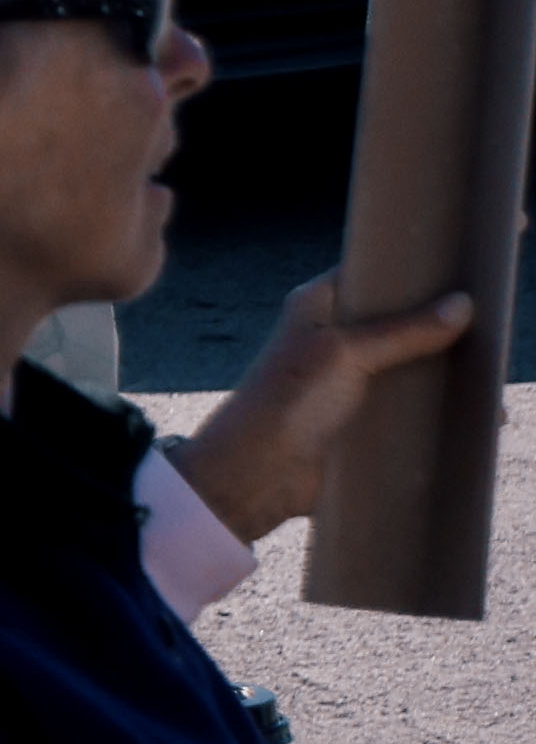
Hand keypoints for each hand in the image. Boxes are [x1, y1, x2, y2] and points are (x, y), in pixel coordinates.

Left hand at [172, 272, 474, 542]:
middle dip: (440, 327)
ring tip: (485, 378)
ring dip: (443, 372)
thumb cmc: (284, 403)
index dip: (415, 270)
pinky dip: (436, 406)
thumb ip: (402, 330)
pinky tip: (475, 414)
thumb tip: (462, 305)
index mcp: (320, 304)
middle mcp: (336, 335)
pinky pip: (409, 404)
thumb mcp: (343, 354)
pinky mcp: (364, 416)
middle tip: (487, 330)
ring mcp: (352, 377)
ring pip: (411, 364)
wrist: (256, 475)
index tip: (461, 268)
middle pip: (402, 321)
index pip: (375, 272)